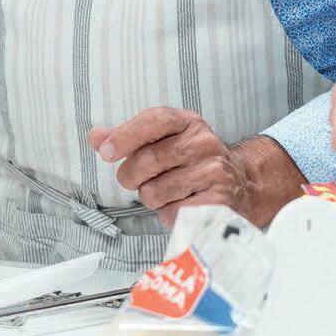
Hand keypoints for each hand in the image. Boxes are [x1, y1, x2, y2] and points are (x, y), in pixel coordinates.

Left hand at [88, 107, 304, 227]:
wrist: (239, 185)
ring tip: (168, 194)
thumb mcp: (163, 142)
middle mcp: (204, 142)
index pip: (154, 120)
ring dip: (152, 198)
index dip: (126, 136)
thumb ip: (127, 139)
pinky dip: (169, 214)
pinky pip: (172, 212)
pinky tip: (181, 205)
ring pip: (155, 191)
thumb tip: (95, 137)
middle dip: (132, 177)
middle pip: (147, 161)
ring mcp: (214, 171)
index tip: (106, 152)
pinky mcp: (217, 201)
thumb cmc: (191, 164)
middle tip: (139, 181)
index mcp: (188, 122)